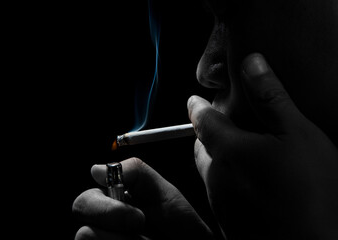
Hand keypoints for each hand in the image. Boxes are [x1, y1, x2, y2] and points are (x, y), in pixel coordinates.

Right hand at [72, 158, 213, 239]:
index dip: (106, 207)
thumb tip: (97, 169)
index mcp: (113, 202)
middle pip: (79, 214)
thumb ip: (135, 173)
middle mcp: (103, 222)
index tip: (138, 217)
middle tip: (140, 227)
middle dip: (111, 218)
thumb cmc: (179, 225)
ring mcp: (103, 239)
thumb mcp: (163, 193)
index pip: (85, 200)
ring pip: (84, 236)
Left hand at [188, 53, 337, 238]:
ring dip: (217, 156)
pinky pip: (219, 191)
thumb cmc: (310, 191)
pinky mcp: (229, 221)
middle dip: (206, 132)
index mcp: (227, 150)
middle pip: (200, 146)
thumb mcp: (298, 134)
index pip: (200, 121)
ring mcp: (221, 201)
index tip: (193, 100)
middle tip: (222, 124)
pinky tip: (251, 181)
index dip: (196, 107)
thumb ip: (271, 97)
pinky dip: (227, 178)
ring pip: (209, 170)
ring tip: (240, 151)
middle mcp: (216, 176)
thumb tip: (251, 62)